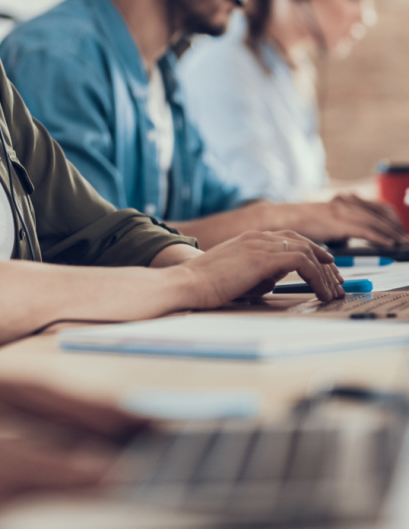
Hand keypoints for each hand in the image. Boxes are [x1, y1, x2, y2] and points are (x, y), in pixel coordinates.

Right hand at [175, 230, 344, 309]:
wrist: (189, 283)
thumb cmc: (208, 284)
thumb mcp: (239, 274)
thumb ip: (259, 271)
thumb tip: (276, 278)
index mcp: (251, 238)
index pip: (291, 238)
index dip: (313, 252)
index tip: (327, 271)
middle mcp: (259, 236)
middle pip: (304, 242)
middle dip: (326, 262)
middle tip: (338, 282)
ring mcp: (261, 244)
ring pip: (308, 252)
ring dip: (326, 273)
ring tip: (334, 292)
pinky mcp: (264, 257)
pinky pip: (303, 262)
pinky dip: (318, 278)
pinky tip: (322, 293)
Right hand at [287, 195, 408, 248]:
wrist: (281, 218)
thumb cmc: (305, 222)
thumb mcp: (327, 220)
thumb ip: (344, 226)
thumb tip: (356, 241)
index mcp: (344, 200)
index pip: (377, 206)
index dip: (391, 219)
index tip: (400, 230)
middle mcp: (344, 201)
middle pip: (378, 212)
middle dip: (395, 226)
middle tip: (405, 238)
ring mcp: (340, 210)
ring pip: (374, 220)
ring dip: (391, 232)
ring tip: (401, 242)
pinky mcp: (336, 222)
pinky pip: (363, 229)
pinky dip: (379, 236)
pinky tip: (388, 243)